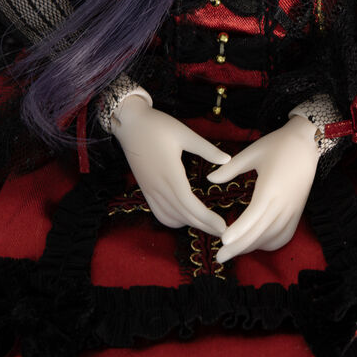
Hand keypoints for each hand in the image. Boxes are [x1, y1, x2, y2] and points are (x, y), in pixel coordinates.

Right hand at [111, 100, 229, 237]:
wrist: (129, 124)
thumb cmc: (158, 126)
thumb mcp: (185, 133)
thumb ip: (206, 149)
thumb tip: (228, 159)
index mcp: (171, 174)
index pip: (190, 205)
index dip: (207, 219)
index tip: (223, 227)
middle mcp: (159, 187)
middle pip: (183, 215)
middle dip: (204, 226)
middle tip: (222, 232)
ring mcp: (150, 190)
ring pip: (171, 217)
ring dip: (190, 224)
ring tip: (207, 225)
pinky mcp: (146, 190)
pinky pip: (159, 213)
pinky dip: (173, 220)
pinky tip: (185, 218)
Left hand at [207, 115, 319, 261]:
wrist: (307, 144)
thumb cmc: (277, 146)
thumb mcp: (251, 153)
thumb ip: (230, 169)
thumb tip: (209, 178)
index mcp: (270, 189)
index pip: (252, 217)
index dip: (238, 231)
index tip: (223, 242)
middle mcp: (283, 204)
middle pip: (259, 233)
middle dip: (239, 248)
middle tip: (220, 257)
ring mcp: (292, 211)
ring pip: (271, 238)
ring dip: (252, 247)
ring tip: (233, 251)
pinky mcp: (297, 213)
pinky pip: (283, 236)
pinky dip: (269, 244)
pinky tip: (255, 244)